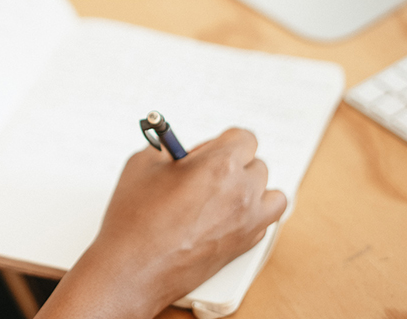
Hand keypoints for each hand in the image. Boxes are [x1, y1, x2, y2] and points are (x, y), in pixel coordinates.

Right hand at [38, 128, 285, 318]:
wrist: (133, 269)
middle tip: (206, 173)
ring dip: (253, 190)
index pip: (245, 138)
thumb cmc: (135, 221)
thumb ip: (168, 149)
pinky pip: (265, 222)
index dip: (224, 142)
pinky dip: (253, 216)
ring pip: (272, 195)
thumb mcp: (143, 164)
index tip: (208, 149)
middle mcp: (241, 192)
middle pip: (257, 165)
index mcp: (220, 165)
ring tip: (226, 194)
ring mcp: (247, 222)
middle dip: (234, 165)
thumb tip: (178, 149)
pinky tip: (227, 216)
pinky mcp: (245, 246)